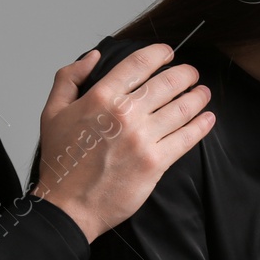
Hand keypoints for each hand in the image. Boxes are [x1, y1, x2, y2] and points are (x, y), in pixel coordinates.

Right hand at [33, 43, 215, 241]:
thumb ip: (69, 78)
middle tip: (191, 74)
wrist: (68, 205)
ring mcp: (142, 138)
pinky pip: (187, 137)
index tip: (169, 54)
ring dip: (198, 96)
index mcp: (101, 97)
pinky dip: (202, 125)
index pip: (138, 64)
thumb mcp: (52, 112)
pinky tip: (208, 118)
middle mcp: (125, 114)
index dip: (160, 54)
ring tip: (203, 93)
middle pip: (168, 82)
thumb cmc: (61, 162)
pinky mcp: (155, 162)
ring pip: (182, 107)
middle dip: (185, 74)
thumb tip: (94, 57)